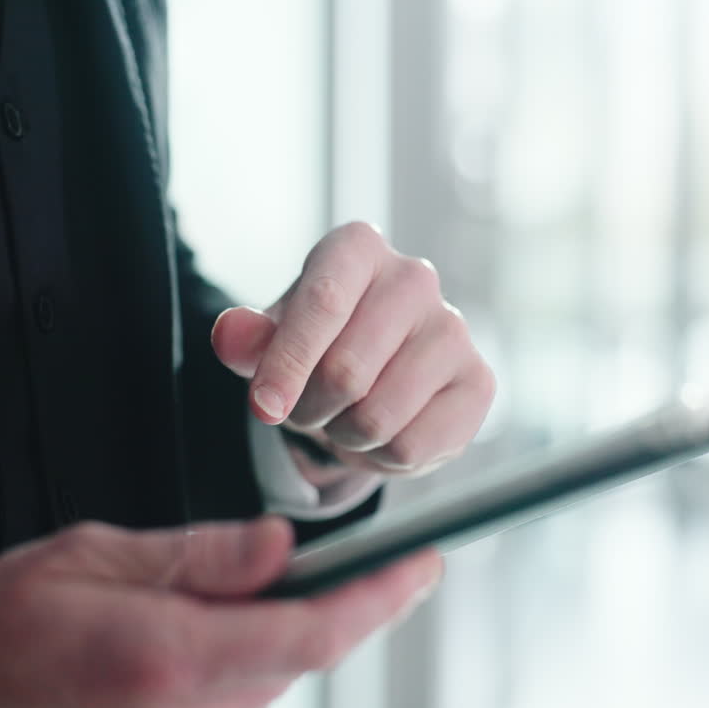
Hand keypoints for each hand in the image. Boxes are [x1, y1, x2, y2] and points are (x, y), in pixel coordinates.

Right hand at [0, 517, 440, 707]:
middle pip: (303, 659)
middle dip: (347, 606)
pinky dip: (257, 656)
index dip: (377, 600)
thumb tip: (280, 546)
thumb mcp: (96, 557)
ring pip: (276, 680)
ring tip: (285, 583)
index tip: (421, 568)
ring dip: (298, 630)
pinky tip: (231, 623)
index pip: (307, 632)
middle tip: (381, 561)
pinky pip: (239, 700)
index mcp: (166, 654)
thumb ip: (201, 556)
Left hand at [212, 222, 495, 477]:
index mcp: (357, 249)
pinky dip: (382, 458)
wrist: (372, 375)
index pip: (324, 303)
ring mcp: (454, 329)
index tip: (263, 408)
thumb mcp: (269, 341)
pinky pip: (412, 446)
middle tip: (308, 408)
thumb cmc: (315, 347)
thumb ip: (246, 339)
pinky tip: (383, 433)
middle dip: (311, 409)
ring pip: (378, 417)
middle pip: (347, 372)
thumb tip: (230, 334)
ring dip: (345, 436)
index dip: (289, 363)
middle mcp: (414, 277)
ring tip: (345, 417)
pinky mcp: (478, 381)